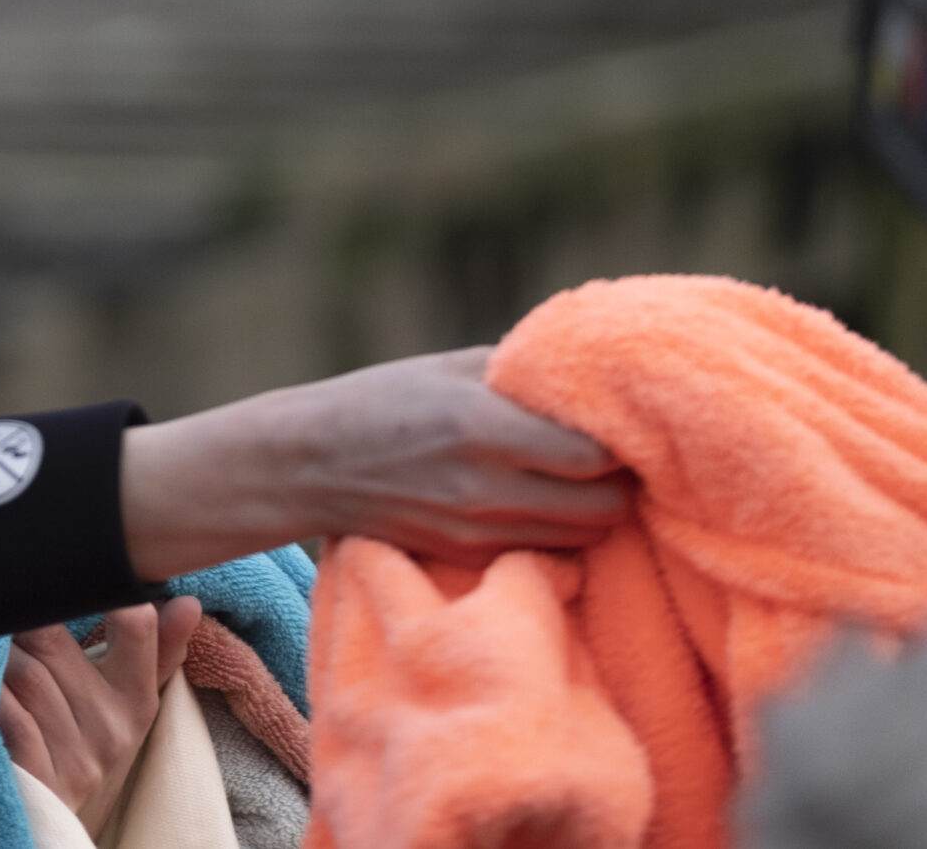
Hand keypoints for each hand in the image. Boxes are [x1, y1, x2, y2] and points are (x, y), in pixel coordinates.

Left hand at [0, 596, 201, 827]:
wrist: (57, 824)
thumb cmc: (84, 748)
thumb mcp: (124, 705)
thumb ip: (153, 649)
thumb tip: (188, 602)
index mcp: (135, 701)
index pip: (136, 628)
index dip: (106, 593)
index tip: (73, 577)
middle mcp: (111, 731)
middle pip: (51, 642)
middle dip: (18, 624)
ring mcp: (77, 759)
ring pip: (24, 675)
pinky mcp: (40, 781)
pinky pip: (10, 717)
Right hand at [119, 348, 629, 578]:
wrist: (305, 465)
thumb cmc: (379, 401)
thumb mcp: (448, 368)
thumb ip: (522, 374)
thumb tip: (595, 376)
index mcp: (482, 428)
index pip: (597, 454)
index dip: (622, 440)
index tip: (619, 421)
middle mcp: (485, 490)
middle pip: (606, 506)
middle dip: (620, 480)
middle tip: (610, 453)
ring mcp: (479, 532)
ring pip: (585, 536)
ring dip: (594, 508)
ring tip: (576, 476)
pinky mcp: (470, 558)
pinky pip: (547, 550)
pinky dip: (558, 529)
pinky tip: (537, 499)